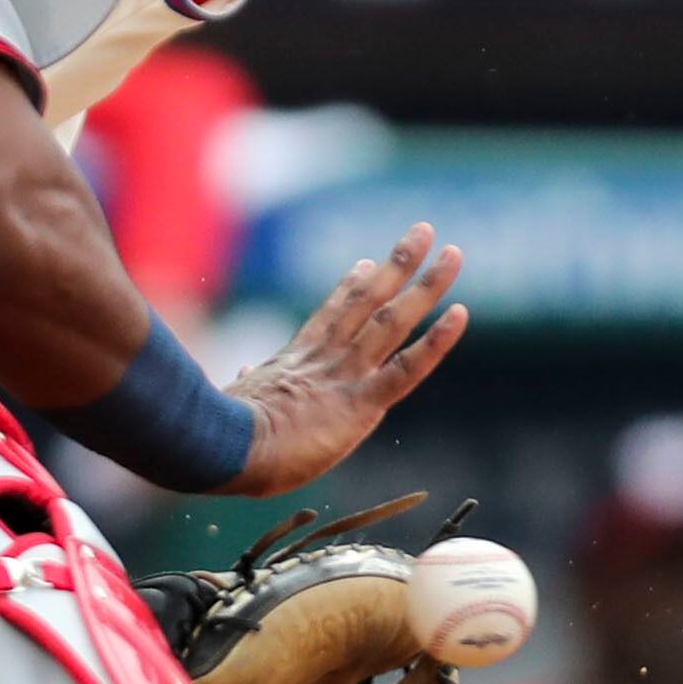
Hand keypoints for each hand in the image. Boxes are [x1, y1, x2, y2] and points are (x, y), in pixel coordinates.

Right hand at [223, 224, 466, 495]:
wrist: (224, 451)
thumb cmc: (222, 441)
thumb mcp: (236, 405)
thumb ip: (245, 388)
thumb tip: (238, 376)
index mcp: (293, 364)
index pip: (330, 317)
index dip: (351, 289)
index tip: (369, 264)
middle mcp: (324, 360)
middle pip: (367, 302)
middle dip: (398, 265)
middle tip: (422, 231)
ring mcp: (344, 377)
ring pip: (392, 322)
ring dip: (426, 286)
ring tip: (453, 253)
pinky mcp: (360, 404)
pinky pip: (406, 369)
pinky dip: (435, 342)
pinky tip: (460, 314)